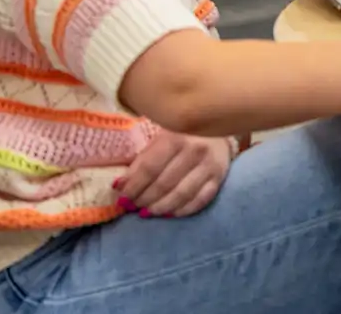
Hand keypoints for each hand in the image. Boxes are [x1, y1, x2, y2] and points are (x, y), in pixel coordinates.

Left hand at [115, 130, 234, 218]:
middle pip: (164, 184)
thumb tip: (119, 186)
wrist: (220, 127)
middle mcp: (195, 150)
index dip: (133, 186)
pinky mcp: (219, 178)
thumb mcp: (160, 139)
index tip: (121, 198)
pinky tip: (169, 213)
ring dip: (160, 207)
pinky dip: (182, 210)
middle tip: (132, 207)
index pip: (149, 168)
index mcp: (176, 136)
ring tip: (147, 212)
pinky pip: (200, 200)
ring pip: (181, 195)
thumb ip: (141, 161)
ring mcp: (209, 165)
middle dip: (144, 199)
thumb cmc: (183, 134)